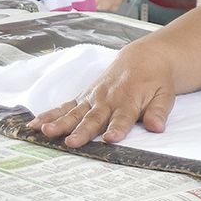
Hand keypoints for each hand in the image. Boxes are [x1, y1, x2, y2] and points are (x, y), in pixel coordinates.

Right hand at [28, 44, 177, 146]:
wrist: (143, 58)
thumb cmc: (155, 81)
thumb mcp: (165, 94)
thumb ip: (159, 111)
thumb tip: (156, 126)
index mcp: (128, 101)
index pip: (122, 118)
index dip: (117, 128)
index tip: (110, 139)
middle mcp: (107, 100)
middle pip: (93, 118)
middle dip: (82, 131)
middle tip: (72, 142)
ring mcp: (92, 98)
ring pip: (74, 112)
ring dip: (59, 123)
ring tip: (46, 132)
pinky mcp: (83, 97)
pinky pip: (64, 107)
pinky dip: (49, 115)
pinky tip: (35, 125)